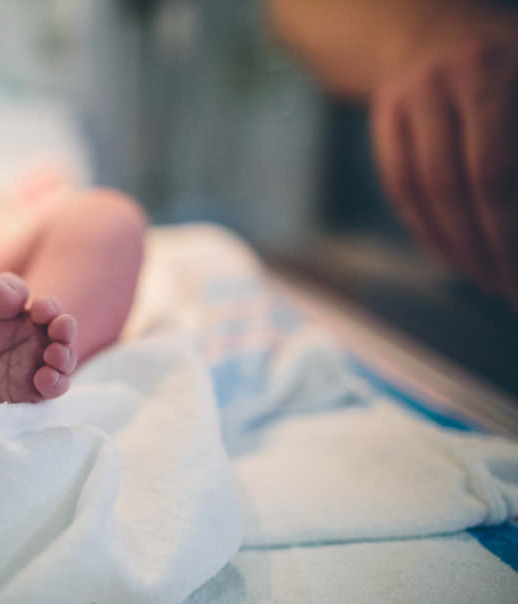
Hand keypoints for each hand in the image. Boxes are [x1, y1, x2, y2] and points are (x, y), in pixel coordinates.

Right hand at [371, 38, 517, 305]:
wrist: (429, 20)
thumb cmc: (505, 58)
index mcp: (488, 72)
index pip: (493, 171)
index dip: (509, 231)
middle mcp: (440, 84)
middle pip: (454, 186)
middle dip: (486, 247)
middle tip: (510, 290)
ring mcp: (405, 101)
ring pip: (421, 192)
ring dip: (455, 246)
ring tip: (488, 280)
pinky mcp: (383, 119)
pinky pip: (400, 187)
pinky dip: (427, 229)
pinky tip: (455, 256)